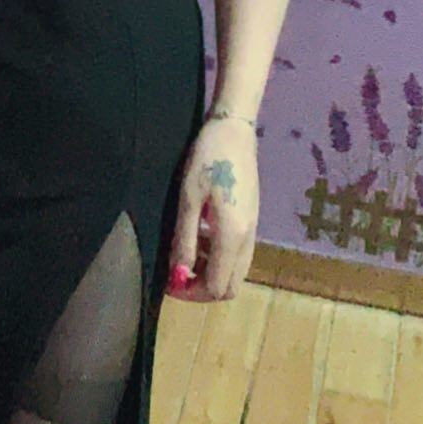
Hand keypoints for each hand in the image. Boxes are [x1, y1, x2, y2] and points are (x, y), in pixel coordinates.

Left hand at [166, 114, 258, 301]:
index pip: (216, 287)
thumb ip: (184, 239)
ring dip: (210, 273)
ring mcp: (253, 231)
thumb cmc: (207, 159)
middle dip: (202, 288)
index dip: (191, 292)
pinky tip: (201, 237)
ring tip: (186, 252)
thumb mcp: (188, 199)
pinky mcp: (252, 222)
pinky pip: (237, 256)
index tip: (169, 280)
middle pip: (229, 287)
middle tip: (178, 273)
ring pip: (235, 273)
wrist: (235, 131)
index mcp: (232, 236)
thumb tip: (178, 273)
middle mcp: (248, 240)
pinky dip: (218, 258)